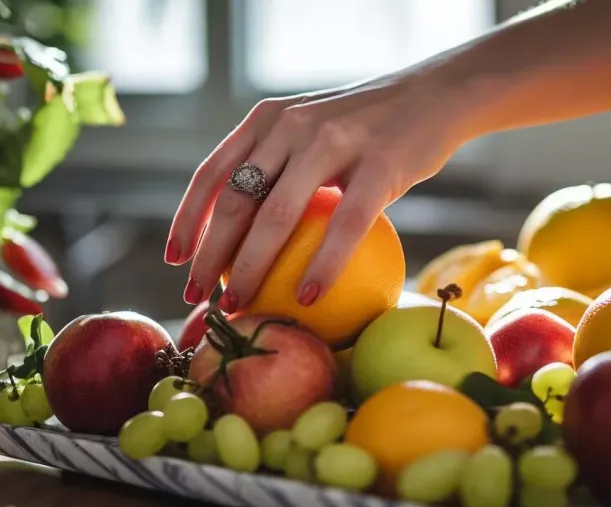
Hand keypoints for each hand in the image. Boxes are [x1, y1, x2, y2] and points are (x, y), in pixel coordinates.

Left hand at [165, 70, 465, 311]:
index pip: (213, 173)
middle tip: (198, 297)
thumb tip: (243, 232)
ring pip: (278, 215)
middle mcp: (292, 125)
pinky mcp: (379, 165)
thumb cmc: (369, 127)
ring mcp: (335, 141)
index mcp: (269, 119)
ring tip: (241, 306)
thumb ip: (278, 163)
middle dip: (210, 257)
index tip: (175, 261)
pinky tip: (308, 297)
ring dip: (252, 269)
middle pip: (237, 201)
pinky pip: (344, 226)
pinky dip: (323, 266)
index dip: (188, 220)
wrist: (435, 96)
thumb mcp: (312, 128)